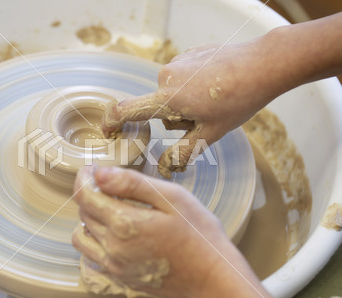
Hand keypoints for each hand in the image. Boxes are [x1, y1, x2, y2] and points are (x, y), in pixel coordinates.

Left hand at [72, 166, 271, 297]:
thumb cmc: (199, 235)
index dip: (84, 177)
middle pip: (83, 213)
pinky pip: (93, 255)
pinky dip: (95, 239)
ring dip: (89, 217)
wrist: (213, 278)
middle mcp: (113, 247)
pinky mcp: (120, 276)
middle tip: (106, 183)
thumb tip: (101, 173)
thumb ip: (133, 183)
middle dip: (89, 193)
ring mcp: (115, 265)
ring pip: (82, 235)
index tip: (92, 169)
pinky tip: (115, 231)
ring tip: (110, 207)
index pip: (84, 195)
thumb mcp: (172, 198)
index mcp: (124, 223)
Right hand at [102, 39, 274, 177]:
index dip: (112, 122)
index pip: (127, 110)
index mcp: (168, 98)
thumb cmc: (239, 100)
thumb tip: (163, 168)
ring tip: (212, 100)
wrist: (263, 64)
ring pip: (170, 94)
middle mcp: (166, 77)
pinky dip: (192, 87)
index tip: (108, 132)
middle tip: (202, 117)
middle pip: (158, 107)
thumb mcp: (210, 133)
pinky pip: (181, 78)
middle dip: (174, 117)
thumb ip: (182, 152)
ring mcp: (177, 63)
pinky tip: (214, 86)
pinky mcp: (187, 55)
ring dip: (184, 103)